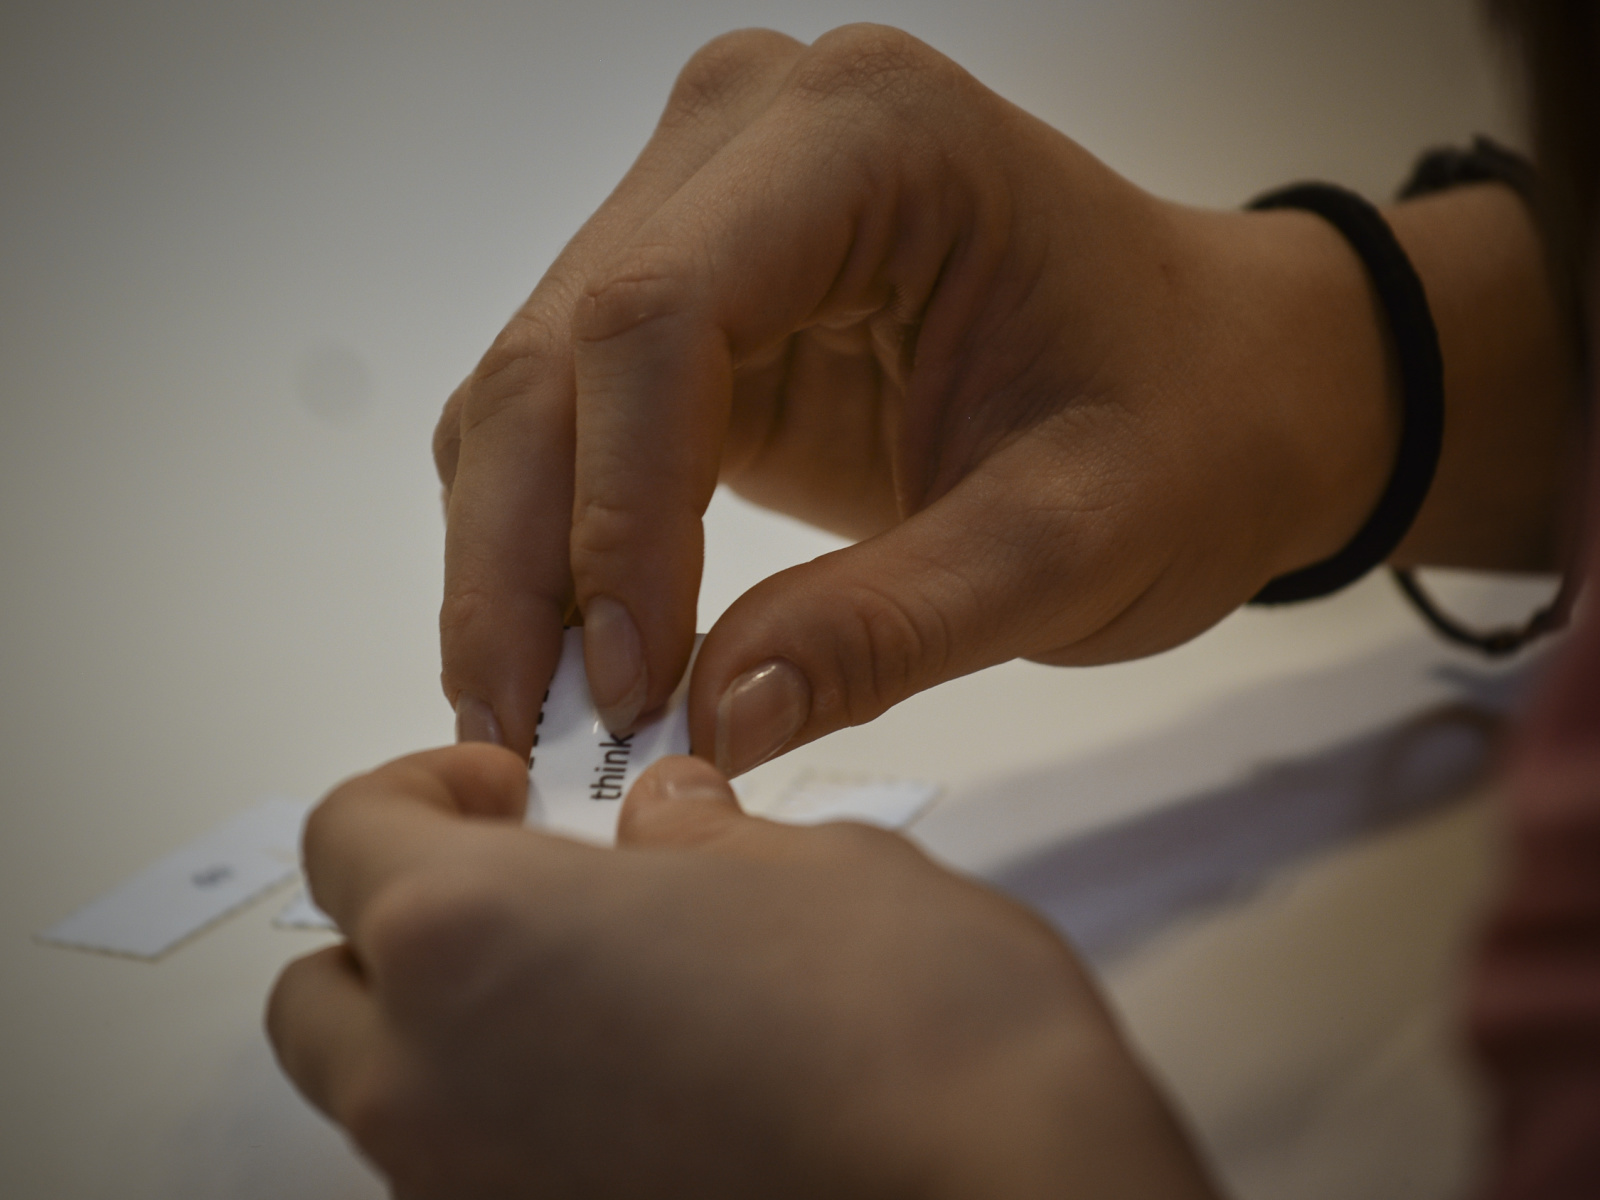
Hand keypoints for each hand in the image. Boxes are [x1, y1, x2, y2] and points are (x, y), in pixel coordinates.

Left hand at [267, 747, 1218, 1198]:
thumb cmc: (917, 1034)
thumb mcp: (811, 865)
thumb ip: (700, 835)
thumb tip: (667, 826)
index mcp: (474, 936)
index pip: (346, 836)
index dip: (419, 789)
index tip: (495, 783)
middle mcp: (435, 1086)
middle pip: (324, 992)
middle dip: (400, 926)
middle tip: (519, 885)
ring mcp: (478, 1196)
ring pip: (388, 1098)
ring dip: (450, 1030)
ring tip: (596, 990)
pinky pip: (477, 1173)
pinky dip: (515, 1119)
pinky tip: (644, 1085)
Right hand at [433, 23, 1410, 767]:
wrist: (1221, 383)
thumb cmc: (1185, 426)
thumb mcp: (1070, 543)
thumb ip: (889, 631)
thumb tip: (706, 727)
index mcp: (870, 135)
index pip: (660, 314)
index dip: (617, 513)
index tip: (630, 684)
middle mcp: (754, 134)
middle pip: (558, 353)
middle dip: (528, 563)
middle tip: (531, 737)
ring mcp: (706, 205)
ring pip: (530, 391)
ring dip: (515, 564)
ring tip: (535, 719)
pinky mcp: (689, 294)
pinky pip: (564, 418)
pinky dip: (552, 542)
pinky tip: (568, 652)